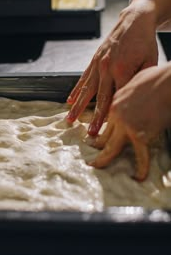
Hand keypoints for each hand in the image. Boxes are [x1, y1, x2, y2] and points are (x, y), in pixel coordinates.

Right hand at [66, 3, 157, 135]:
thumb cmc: (145, 42)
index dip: (112, 116)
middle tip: (89, 133)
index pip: (117, 99)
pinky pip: (83, 78)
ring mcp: (98, 64)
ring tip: (70, 119)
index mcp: (123, 70)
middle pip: (99, 98)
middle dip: (94, 117)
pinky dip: (76, 90)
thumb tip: (135, 99)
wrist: (134, 20)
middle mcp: (107, 68)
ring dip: (78, 106)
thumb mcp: (151, 61)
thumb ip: (141, 80)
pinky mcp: (93, 60)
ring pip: (86, 90)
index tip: (108, 131)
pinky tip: (69, 100)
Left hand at [87, 64, 170, 180]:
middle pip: (104, 135)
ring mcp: (126, 125)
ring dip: (103, 159)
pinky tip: (139, 176)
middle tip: (90, 156)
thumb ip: (130, 92)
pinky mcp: (139, 134)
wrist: (168, 83)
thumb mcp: (136, 81)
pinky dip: (140, 167)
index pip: (106, 121)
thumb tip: (132, 94)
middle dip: (96, 146)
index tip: (95, 138)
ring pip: (111, 147)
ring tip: (96, 166)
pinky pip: (140, 155)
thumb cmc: (158, 79)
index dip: (101, 131)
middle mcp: (116, 114)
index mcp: (115, 101)